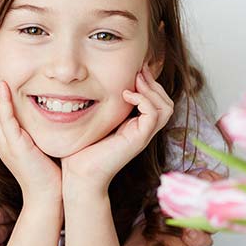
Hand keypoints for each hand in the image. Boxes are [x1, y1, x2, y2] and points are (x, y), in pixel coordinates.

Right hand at [0, 50, 61, 202]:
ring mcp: (5, 142)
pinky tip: (2, 86)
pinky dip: (2, 102)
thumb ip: (35, 125)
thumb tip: (47, 104)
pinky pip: (5, 120)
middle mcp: (1, 137)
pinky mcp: (15, 147)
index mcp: (5, 135)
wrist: (49, 197)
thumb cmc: (49, 171)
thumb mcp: (38, 141)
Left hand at [61, 68, 173, 190]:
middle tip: (139, 71)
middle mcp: (143, 131)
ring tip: (135, 82)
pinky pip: (153, 115)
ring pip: (165, 108)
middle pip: (166, 102)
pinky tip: (127, 95)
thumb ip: (103, 106)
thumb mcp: (95, 121)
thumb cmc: (81, 151)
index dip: (151, 83)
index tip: (138, 69)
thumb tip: (94, 85)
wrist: (79, 175)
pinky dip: (144, 100)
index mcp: (136, 126)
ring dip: (152, 90)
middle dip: (154, 83)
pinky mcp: (138, 139)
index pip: (157, 101)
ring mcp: (142, 136)